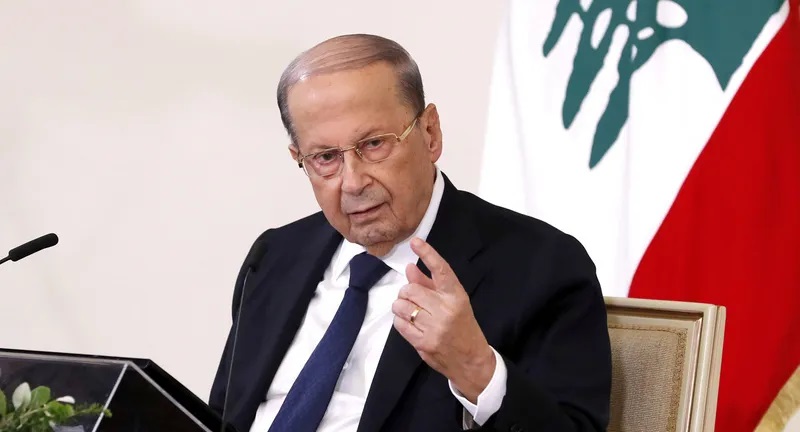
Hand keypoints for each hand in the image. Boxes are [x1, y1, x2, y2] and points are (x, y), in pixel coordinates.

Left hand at [392, 237, 495, 402]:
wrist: (471, 361)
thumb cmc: (463, 327)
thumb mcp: (453, 303)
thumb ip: (430, 284)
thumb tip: (410, 268)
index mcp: (456, 296)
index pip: (441, 270)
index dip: (428, 253)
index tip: (415, 242)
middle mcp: (446, 310)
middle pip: (411, 289)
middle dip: (406, 292)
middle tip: (412, 297)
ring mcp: (434, 328)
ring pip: (402, 306)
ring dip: (401, 306)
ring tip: (411, 311)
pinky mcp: (423, 343)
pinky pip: (399, 323)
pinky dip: (400, 320)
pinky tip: (409, 322)